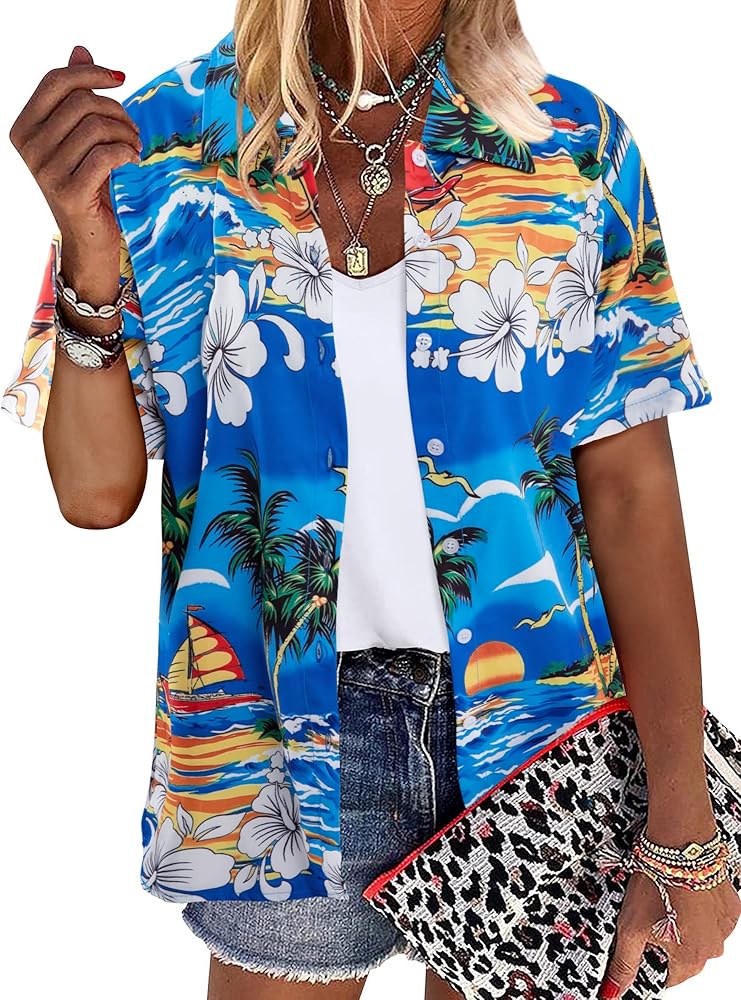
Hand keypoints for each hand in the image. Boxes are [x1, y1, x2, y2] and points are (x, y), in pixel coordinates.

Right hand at [8, 45, 140, 256]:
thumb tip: (80, 51)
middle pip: (81, 102)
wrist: (89, 238)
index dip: (91, 73)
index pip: (56, 81)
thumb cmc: (88, 184)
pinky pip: (106, 155)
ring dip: (125, 134)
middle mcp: (29, 148)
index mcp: (24, 128)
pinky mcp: (70, 192)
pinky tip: (133, 160)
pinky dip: (127, 153)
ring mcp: (47, 172)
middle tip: (132, 131)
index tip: (121, 79)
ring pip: (96, 127)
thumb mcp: (80, 137)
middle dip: (116, 111)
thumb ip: (76, 96)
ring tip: (134, 147)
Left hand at [599, 869, 740, 996]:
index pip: (667, 977)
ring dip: (683, 922)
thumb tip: (613, 992)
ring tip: (666, 897)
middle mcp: (713, 947)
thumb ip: (624, 964)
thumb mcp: (630, 927)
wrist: (679, 843)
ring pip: (698, 934)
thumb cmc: (656, 881)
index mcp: (690, 959)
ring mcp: (724, 926)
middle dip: (666, 938)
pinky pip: (711, 916)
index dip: (650, 958)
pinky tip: (682, 890)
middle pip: (684, 955)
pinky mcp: (730, 905)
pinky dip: (697, 908)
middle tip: (652, 911)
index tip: (642, 938)